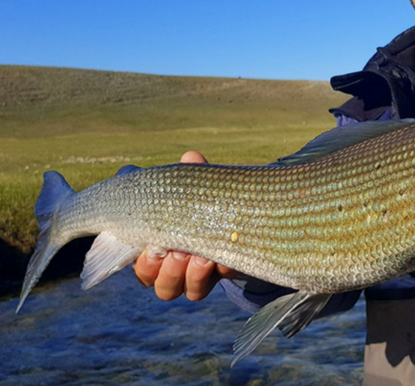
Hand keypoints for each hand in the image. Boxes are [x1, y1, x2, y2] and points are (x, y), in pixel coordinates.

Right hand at [132, 151, 238, 300]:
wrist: (235, 211)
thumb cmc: (199, 200)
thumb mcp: (191, 187)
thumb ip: (187, 175)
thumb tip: (191, 157)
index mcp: (157, 251)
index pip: (143, 269)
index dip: (145, 265)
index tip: (152, 248)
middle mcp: (178, 269)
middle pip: (163, 287)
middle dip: (168, 272)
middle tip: (178, 252)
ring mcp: (202, 275)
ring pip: (189, 292)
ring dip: (192, 276)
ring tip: (200, 259)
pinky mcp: (226, 273)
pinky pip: (220, 280)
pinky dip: (220, 271)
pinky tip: (222, 259)